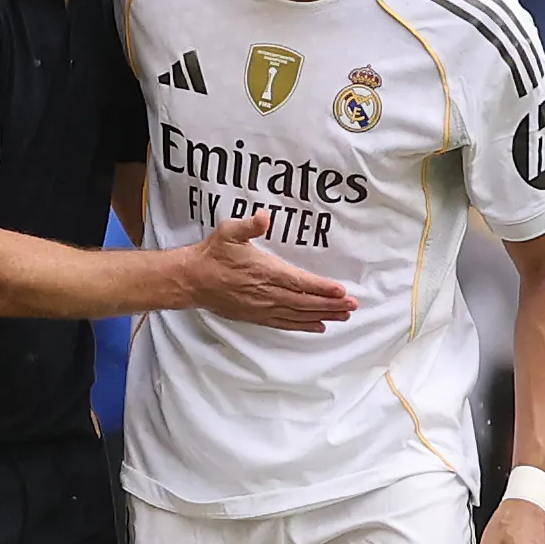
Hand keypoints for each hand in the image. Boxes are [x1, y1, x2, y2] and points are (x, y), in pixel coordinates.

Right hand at [184, 214, 355, 332]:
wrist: (192, 280)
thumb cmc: (212, 254)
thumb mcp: (228, 232)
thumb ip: (248, 225)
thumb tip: (264, 216)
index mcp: (264, 271)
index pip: (299, 282)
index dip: (321, 288)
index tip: (341, 291)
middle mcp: (266, 293)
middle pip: (304, 301)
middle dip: (330, 304)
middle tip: (352, 306)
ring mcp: (262, 307)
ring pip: (298, 314)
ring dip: (323, 316)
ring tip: (343, 317)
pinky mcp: (256, 316)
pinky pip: (284, 324)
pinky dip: (303, 326)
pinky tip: (319, 326)